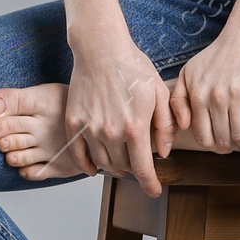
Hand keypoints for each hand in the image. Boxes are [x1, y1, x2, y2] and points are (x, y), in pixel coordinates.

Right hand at [65, 29, 173, 194]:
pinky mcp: (74, 123)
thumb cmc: (133, 67)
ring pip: (103, 163)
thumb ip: (165, 125)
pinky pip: (79, 155)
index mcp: (135, 127)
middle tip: (139, 159)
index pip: (143, 169)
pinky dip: (88, 165)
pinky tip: (96, 165)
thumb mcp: (159, 93)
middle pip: (123, 167)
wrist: (100, 48)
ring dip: (114, 166)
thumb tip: (163, 152)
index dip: (150, 185)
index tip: (154, 191)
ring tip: (121, 158)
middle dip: (134, 168)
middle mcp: (111, 132)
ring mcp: (89, 129)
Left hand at [170, 18, 239, 152]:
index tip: (223, 144)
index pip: (202, 136)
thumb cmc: (219, 53)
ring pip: (239, 137)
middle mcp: (214, 96)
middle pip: (221, 140)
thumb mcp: (189, 71)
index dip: (213, 146)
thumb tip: (184, 126)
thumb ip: (178, 99)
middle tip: (238, 145)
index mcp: (196, 93)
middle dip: (230, 148)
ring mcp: (236, 95)